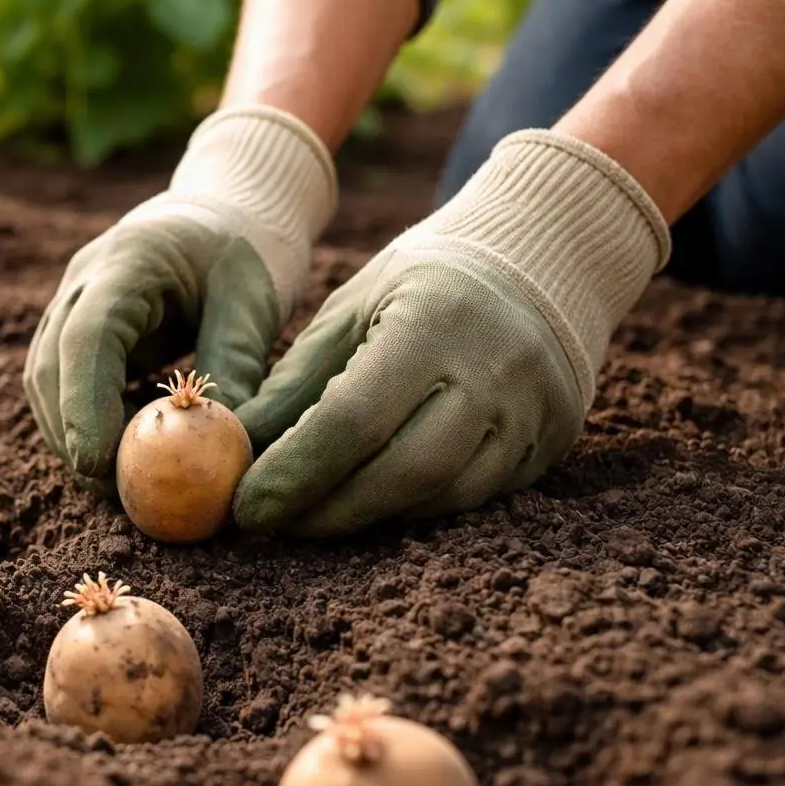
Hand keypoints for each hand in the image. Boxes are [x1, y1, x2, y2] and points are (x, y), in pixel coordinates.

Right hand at [24, 105, 337, 492]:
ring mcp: (71, 302)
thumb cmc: (249, 249)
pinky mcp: (79, 326)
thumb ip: (234, 363)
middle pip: (51, 367)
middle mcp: (83, 280)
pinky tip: (122, 450)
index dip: (84, 406)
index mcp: (126, 262)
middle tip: (116, 492)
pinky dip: (82, 420)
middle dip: (73, 435)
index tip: (100, 465)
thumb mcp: (253, 301)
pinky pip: (63, 380)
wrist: (229, 210)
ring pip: (46, 379)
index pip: (86, 339)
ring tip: (120, 481)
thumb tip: (223, 442)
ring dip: (72, 434)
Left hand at [232, 130, 671, 535]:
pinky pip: (476, 497)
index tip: (246, 505)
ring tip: (313, 517)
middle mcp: (493, 372)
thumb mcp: (350, 310)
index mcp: (432, 322)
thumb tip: (236, 448)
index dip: (295, 472)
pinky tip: (373, 505)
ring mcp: (531, 412)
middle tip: (274, 524)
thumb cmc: (421, 284)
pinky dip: (416, 509)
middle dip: (328, 511)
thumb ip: (296, 382)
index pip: (354, 419)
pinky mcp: (548, 444)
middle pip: (404, 472)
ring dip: (370, 517)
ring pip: (443, 495)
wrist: (539, 260)